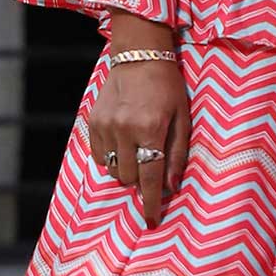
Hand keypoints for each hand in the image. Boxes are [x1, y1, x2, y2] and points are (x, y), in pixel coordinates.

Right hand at [88, 17, 190, 229]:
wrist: (139, 54)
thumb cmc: (167, 86)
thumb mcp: (182, 117)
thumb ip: (177, 153)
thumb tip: (171, 186)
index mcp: (151, 129)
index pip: (149, 177)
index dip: (150, 203)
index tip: (152, 221)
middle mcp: (124, 129)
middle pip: (129, 178)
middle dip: (141, 180)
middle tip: (151, 165)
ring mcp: (105, 126)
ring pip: (113, 170)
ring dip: (126, 170)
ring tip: (137, 151)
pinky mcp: (92, 122)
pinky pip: (99, 157)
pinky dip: (111, 158)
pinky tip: (122, 144)